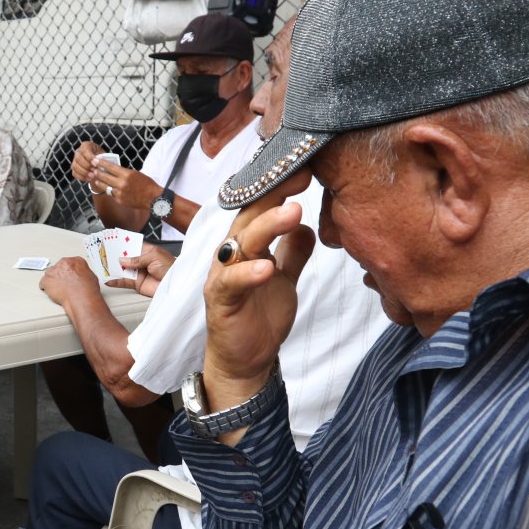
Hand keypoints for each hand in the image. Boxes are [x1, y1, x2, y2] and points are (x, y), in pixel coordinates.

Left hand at [39, 256, 99, 305]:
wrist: (81, 297)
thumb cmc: (87, 290)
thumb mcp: (91, 276)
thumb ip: (83, 273)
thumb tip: (82, 276)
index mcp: (75, 260)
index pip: (69, 263)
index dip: (69, 271)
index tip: (69, 276)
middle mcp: (63, 263)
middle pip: (58, 267)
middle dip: (60, 275)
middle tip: (64, 284)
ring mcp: (53, 271)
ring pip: (50, 274)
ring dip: (53, 281)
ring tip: (58, 289)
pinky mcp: (46, 280)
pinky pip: (43, 283)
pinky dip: (46, 288)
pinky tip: (51, 292)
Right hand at [71, 141, 105, 186]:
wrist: (100, 164)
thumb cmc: (102, 158)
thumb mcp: (103, 155)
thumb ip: (100, 158)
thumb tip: (98, 164)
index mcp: (86, 145)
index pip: (85, 151)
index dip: (90, 158)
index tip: (96, 163)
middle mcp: (78, 152)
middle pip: (78, 158)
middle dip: (87, 166)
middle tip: (94, 170)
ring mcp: (75, 161)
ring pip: (75, 166)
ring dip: (84, 172)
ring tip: (93, 176)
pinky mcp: (74, 169)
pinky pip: (74, 173)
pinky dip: (82, 177)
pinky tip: (89, 179)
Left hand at [92, 159, 160, 210]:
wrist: (153, 198)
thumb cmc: (146, 184)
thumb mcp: (135, 173)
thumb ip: (123, 172)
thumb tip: (113, 170)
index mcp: (126, 174)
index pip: (110, 167)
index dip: (101, 163)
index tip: (95, 160)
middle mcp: (121, 183)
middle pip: (105, 176)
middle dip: (98, 172)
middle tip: (93, 169)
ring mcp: (120, 193)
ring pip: (105, 186)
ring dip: (100, 182)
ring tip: (96, 179)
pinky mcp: (119, 200)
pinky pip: (111, 194)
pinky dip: (109, 190)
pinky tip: (107, 188)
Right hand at [106, 242, 174, 296]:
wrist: (176, 284)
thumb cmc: (171, 267)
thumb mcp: (154, 257)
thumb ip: (137, 258)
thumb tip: (122, 260)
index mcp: (146, 251)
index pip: (131, 245)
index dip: (122, 244)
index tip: (111, 241)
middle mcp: (141, 261)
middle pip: (124, 258)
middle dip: (114, 256)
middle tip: (103, 254)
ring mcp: (138, 272)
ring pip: (122, 269)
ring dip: (113, 268)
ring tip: (102, 266)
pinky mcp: (137, 283)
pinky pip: (124, 282)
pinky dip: (116, 282)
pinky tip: (109, 280)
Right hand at [202, 172, 314, 387]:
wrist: (244, 361)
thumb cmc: (258, 318)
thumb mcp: (285, 280)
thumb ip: (292, 252)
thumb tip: (307, 226)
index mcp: (245, 245)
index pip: (260, 207)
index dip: (281, 187)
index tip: (308, 167)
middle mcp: (230, 255)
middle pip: (248, 215)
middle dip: (274, 194)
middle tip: (302, 175)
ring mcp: (223, 276)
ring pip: (240, 242)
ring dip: (266, 226)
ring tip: (294, 212)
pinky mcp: (220, 301)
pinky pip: (231, 283)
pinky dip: (248, 274)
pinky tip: (268, 268)